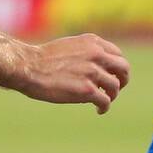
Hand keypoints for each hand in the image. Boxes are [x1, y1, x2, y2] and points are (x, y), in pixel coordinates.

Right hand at [13, 33, 130, 112]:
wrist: (28, 67)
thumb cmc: (43, 58)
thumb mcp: (70, 45)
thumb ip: (86, 52)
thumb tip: (96, 66)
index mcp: (92, 42)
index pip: (117, 54)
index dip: (117, 67)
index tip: (112, 75)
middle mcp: (96, 55)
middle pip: (124, 68)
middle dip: (123, 80)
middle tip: (116, 89)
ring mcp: (92, 72)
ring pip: (115, 86)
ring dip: (112, 95)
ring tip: (104, 101)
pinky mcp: (86, 90)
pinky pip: (105, 100)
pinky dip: (105, 107)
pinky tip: (99, 110)